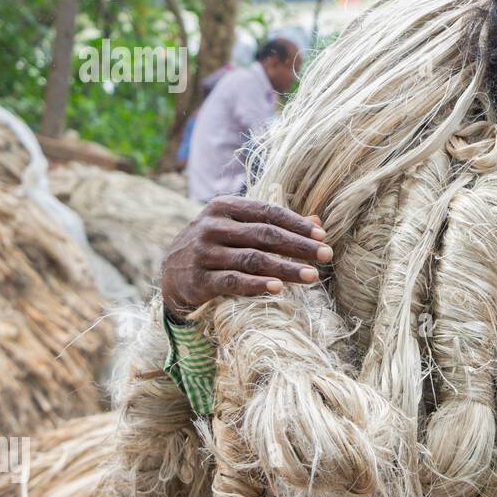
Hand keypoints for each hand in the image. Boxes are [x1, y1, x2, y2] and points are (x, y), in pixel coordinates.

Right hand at [160, 196, 331, 317]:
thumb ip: (274, 224)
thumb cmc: (215, 246)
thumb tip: (317, 221)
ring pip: (252, 259)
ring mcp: (204, 253)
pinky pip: (233, 282)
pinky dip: (257, 285)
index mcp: (223, 207)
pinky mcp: (199, 279)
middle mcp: (212, 227)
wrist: (171, 274)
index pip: (267, 212)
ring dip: (286, 268)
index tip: (321, 235)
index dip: (296, 224)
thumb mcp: (238, 228)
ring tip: (312, 276)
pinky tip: (279, 288)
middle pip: (264, 235)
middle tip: (326, 255)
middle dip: (298, 246)